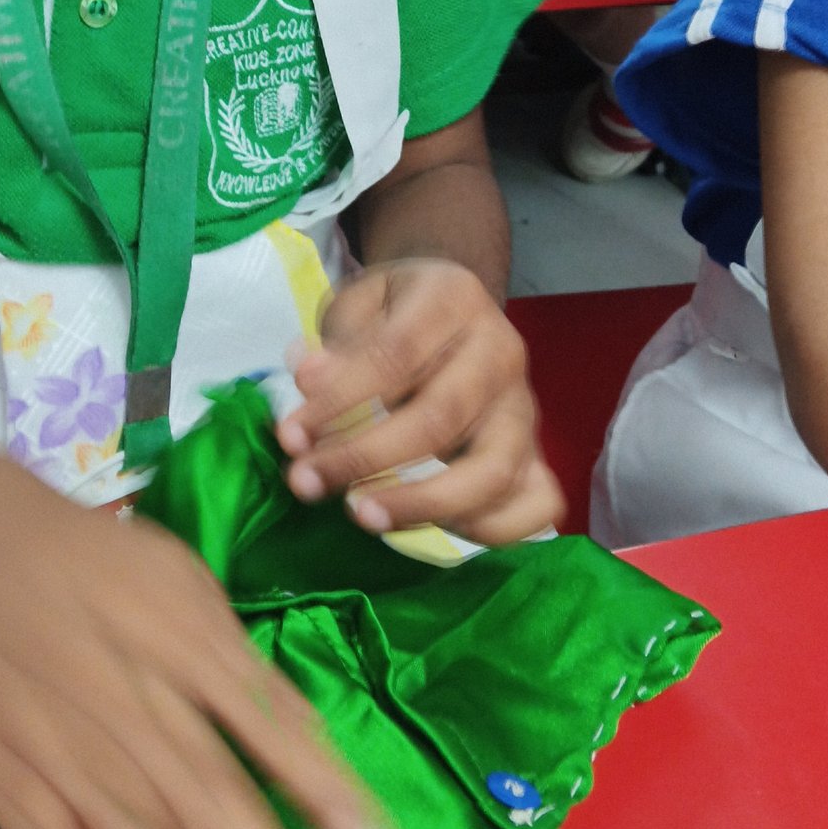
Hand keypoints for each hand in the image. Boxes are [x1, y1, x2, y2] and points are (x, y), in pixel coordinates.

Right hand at [0, 450, 402, 828]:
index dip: (328, 797)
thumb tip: (307, 741)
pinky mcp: (12, 787)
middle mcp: (133, 712)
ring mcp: (68, 757)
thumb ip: (243, 669)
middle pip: (213, 811)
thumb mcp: (186, 583)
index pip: (270, 733)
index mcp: (184, 650)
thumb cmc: (98, 566)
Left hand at [276, 258, 563, 542]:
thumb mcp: (357, 305)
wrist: (450, 309)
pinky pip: (537, 505)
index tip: (290, 433)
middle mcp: (502, 351)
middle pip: (441, 418)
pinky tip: (425, 527)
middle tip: (305, 481)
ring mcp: (525, 408)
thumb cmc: (392, 313)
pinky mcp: (537, 455)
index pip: (397, 354)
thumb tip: (308, 379)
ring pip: (492, 471)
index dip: (339, 399)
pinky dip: (488, 530)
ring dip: (419, 504)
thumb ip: (335, 344)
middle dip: (364, 457)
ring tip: (359, 515)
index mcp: (454, 299)